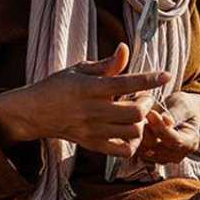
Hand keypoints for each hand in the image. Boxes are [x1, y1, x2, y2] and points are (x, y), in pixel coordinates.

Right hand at [0, 43, 168, 157]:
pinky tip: (128, 132)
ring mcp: (92, 130)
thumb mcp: (80, 69)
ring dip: (141, 123)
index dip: (149, 79)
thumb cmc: (58, 86)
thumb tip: (126, 49)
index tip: (166, 75)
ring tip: (136, 115)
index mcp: (90, 87)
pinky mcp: (91, 145)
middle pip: (134, 113)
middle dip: (146, 104)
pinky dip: (132, 143)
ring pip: (132, 133)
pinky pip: (121, 151)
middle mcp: (93, 110)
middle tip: (143, 98)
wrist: (34, 112)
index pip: (126, 83)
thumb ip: (107, 64)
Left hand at [135, 92, 199, 163]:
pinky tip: (135, 127)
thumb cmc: (183, 106)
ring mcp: (164, 158)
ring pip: (146, 152)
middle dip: (148, 132)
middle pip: (158, 149)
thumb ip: (173, 114)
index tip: (151, 114)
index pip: (175, 141)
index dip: (161, 129)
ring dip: (140, 136)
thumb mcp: (182, 105)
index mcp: (190, 143)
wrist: (181, 112)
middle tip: (142, 114)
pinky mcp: (152, 157)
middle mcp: (178, 155)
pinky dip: (136, 140)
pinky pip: (140, 152)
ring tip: (140, 119)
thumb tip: (161, 119)